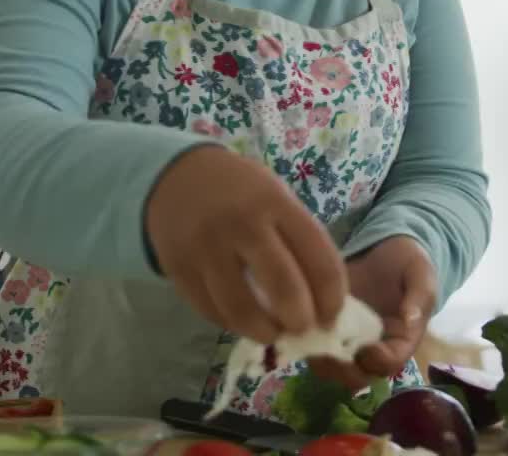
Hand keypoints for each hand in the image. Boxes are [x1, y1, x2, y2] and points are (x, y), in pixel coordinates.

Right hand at [145, 146, 347, 343]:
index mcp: (276, 204)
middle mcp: (242, 225)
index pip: (319, 260)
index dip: (332, 299)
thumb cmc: (239, 191)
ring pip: (242, 311)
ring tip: (273, 332)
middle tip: (303, 329)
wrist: (174, 175)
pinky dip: (232, 324)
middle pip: (284, 289)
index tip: (332, 317)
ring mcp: (206, 249)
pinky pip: (212, 312)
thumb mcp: (276, 198)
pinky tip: (243, 319)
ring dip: (266, 332)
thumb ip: (298, 242)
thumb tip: (321, 300)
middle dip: (301, 321)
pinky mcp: (179, 270)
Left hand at [310, 236, 437, 389]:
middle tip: (331, 351)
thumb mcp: (421, 273)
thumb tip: (410, 319)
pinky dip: (303, 343)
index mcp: (401, 340)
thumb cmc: (407, 262)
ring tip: (312, 339)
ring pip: (332, 367)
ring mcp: (347, 339)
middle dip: (345, 370)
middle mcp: (373, 347)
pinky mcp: (324, 326)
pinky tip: (298, 325)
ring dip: (321, 360)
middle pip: (359, 375)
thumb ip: (420, 296)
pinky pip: (312, 346)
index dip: (379, 361)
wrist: (382, 247)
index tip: (368, 349)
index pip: (391, 363)